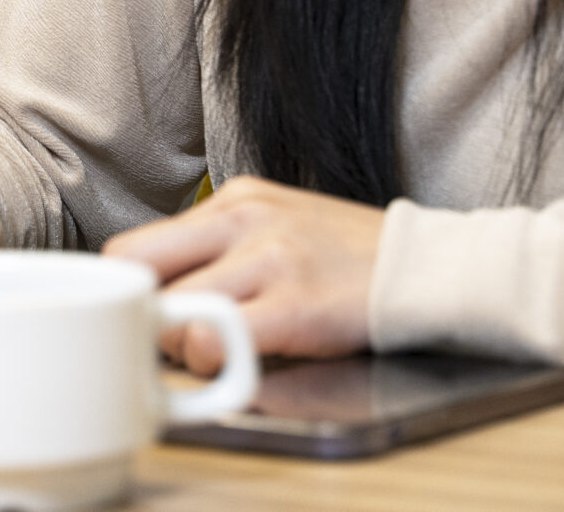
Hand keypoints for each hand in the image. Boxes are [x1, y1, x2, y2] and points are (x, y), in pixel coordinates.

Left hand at [103, 176, 383, 373]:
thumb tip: (166, 293)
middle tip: (171, 340)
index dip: (135, 291)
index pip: (139, 245)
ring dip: (183, 349)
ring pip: (174, 314)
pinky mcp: (295, 304)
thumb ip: (222, 248)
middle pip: (137, 268)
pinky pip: (219, 341)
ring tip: (216, 354)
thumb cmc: (350, 257)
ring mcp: (268, 258)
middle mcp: (242, 219)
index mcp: (234, 199)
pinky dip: (216, 363)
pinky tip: (241, 364)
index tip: (151, 316)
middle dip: (145, 314)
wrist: (428, 267)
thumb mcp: (277, 225)